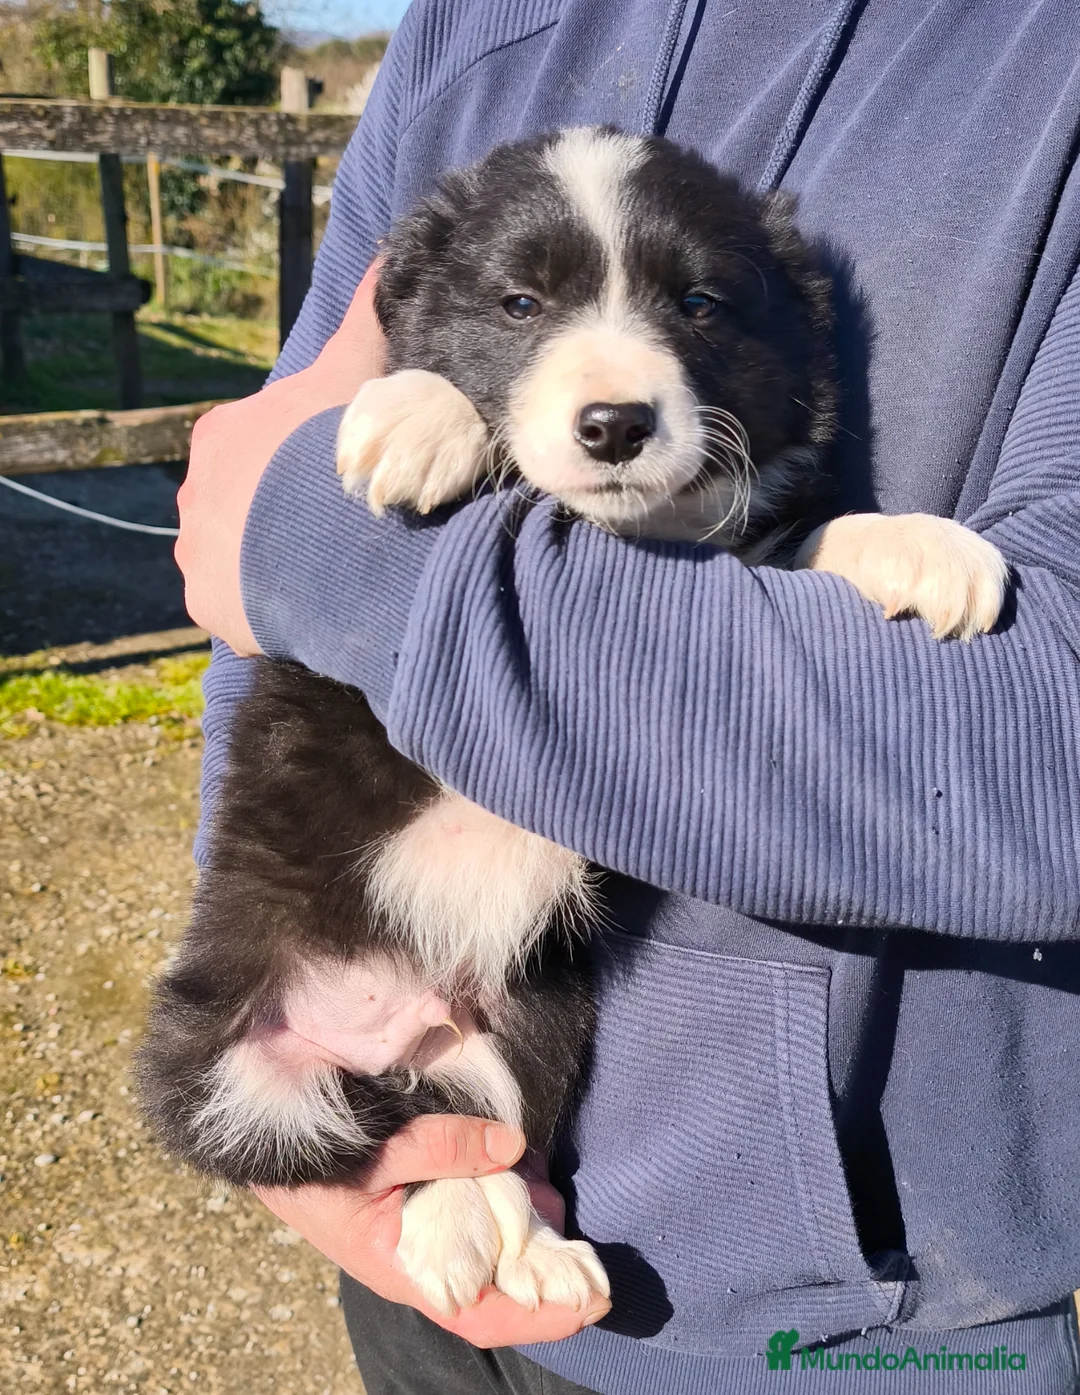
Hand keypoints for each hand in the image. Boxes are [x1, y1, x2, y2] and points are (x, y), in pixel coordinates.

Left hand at [176, 261, 385, 652]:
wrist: (332, 538)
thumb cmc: (343, 447)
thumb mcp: (359, 376)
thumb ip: (366, 321)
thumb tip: (388, 256)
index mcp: (223, 433)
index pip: (260, 446)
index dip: (302, 462)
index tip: (338, 480)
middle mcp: (193, 487)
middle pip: (244, 501)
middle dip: (283, 514)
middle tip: (337, 530)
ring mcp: (195, 550)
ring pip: (238, 555)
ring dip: (274, 564)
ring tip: (325, 573)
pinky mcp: (205, 604)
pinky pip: (236, 606)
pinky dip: (267, 607)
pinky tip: (308, 604)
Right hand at [255, 1115, 611, 1346]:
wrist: (272, 1148)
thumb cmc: (315, 1168)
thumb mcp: (377, 1156)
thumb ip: (443, 1148)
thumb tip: (512, 1146)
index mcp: (409, 1270)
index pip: (484, 1312)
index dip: (542, 1315)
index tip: (593, 1302)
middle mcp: (427, 1258)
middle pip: (500, 1278)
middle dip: (548, 1263)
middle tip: (586, 1242)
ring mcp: (429, 1230)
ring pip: (494, 1239)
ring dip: (530, 1220)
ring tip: (553, 1189)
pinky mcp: (428, 1199)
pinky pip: (478, 1201)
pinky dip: (508, 1185)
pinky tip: (526, 1164)